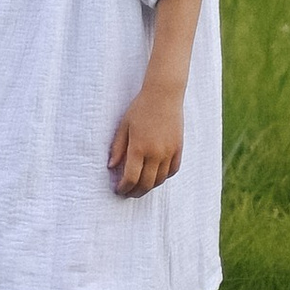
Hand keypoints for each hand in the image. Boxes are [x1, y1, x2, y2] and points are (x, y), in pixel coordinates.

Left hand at [109, 80, 184, 194]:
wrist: (164, 96)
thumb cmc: (140, 108)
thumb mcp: (123, 126)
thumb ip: (117, 148)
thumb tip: (111, 166)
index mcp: (138, 147)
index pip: (131, 177)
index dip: (124, 188)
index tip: (118, 190)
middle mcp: (155, 153)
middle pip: (146, 183)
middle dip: (135, 192)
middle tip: (128, 193)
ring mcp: (169, 152)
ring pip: (160, 180)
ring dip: (149, 187)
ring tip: (140, 187)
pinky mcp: (178, 149)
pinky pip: (172, 171)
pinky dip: (163, 178)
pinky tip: (155, 177)